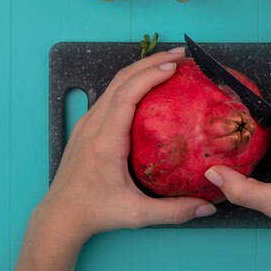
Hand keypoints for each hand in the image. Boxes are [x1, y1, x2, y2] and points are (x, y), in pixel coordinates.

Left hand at [16, 49, 215, 270]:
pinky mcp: (88, 124)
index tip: (174, 66)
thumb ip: (175, 211)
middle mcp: (94, 125)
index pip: (127, 95)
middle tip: (181, 56)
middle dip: (152, 62)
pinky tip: (150, 82)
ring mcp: (88, 121)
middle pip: (121, 80)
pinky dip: (132, 80)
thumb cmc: (96, 212)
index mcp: (106, 141)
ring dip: (142, 68)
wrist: (61, 215)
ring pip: (115, 82)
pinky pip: (111, 93)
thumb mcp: (137, 214)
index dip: (150, 75)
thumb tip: (209, 206)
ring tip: (170, 62)